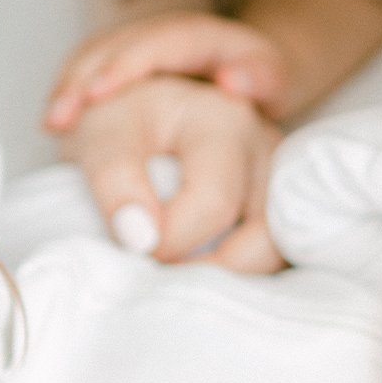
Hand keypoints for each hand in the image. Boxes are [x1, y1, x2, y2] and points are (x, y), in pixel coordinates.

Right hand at [44, 12, 291, 130]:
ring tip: (52, 124)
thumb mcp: (274, 76)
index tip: (99, 92)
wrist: (248, 70)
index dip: (125, 65)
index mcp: (197, 33)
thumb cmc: (259, 79)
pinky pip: (86, 74)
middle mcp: (158, 34)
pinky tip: (55, 126)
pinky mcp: (117, 65)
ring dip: (69, 89)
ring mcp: (133, 46)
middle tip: (62, 115)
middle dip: (83, 79)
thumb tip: (234, 82)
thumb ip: (261, 76)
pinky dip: (70, 97)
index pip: (156, 42)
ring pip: (92, 58)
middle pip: (112, 47)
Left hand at [58, 75, 283, 271]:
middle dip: (212, 271)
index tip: (132, 247)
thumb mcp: (102, 136)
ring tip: (181, 274)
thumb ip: (116, 182)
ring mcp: (279, 177)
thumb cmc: (121, 118)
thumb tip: (142, 240)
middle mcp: (265, 148)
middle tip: (162, 273)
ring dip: (231, 275)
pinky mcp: (277, 201)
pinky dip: (241, 269)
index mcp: (225, 123)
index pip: (214, 204)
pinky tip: (203, 268)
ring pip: (278, 250)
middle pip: (264, 235)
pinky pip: (274, 250)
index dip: (171, 241)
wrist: (137, 107)